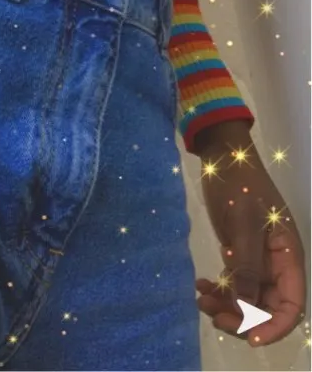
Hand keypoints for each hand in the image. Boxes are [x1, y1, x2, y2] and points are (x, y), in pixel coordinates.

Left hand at [195, 134, 306, 346]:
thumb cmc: (238, 182)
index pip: (292, 305)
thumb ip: (246, 265)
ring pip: (248, 298)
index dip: (274, 327)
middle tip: (215, 316)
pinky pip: (234, 283)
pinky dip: (219, 289)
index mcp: (288, 255)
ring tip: (201, 299)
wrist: (222, 155)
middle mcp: (277, 262)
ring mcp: (258, 259)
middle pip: (268, 307)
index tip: (249, 337)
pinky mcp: (240, 253)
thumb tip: (246, 307)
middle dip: (243, 318)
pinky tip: (200, 285)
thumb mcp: (243, 222)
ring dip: (227, 306)